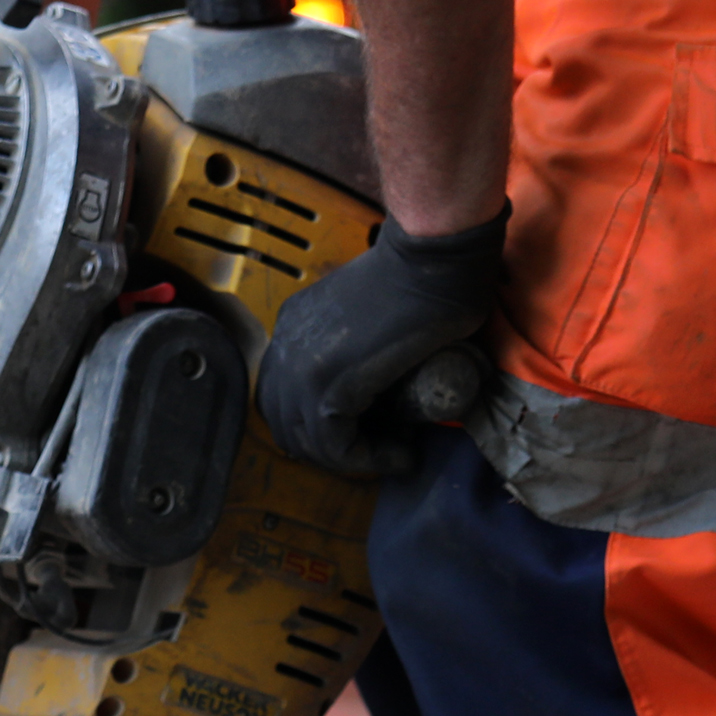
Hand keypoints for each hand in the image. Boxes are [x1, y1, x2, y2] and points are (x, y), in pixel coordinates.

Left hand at [255, 206, 505, 476]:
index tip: (367, 430)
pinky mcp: (332, 386)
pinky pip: (337, 446)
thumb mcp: (367, 315)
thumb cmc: (421, 273)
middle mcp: (286, 347)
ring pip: (311, 443)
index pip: (283, 397)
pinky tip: (401, 455)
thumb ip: (356, 343)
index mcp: (292, 328)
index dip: (318, 425)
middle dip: (330, 449)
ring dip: (353, 459)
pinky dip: (369, 460)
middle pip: (287, 425)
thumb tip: (375, 381)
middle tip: (377, 450)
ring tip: (395, 453)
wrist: (432, 255)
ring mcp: (303, 368)